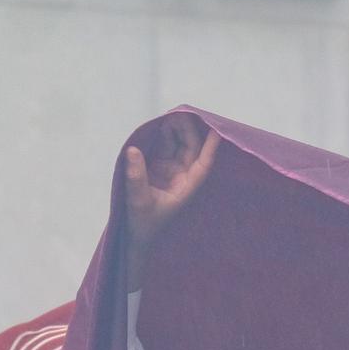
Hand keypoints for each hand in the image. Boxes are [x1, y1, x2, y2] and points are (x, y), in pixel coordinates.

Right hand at [122, 114, 219, 289]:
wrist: (137, 234)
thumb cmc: (143, 224)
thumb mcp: (138, 202)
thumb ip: (136, 176)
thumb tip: (132, 150)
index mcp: (185, 187)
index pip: (202, 165)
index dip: (210, 149)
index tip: (216, 131)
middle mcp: (182, 177)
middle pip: (191, 149)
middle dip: (187, 131)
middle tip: (176, 115)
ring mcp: (171, 171)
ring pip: (178, 145)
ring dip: (175, 131)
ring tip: (168, 117)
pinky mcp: (158, 168)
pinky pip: (165, 147)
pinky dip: (163, 136)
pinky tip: (160, 125)